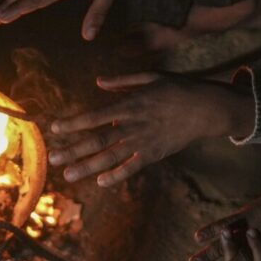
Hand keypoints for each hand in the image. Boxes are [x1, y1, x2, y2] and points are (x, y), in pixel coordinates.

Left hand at [48, 73, 253, 185]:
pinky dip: (118, 175)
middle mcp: (133, 126)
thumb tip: (98, 82)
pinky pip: (133, 168)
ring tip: (68, 175)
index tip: (55, 128)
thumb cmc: (178, 89)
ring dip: (88, 167)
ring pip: (111, 157)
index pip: (94, 117)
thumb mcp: (150, 77)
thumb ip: (122, 82)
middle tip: (52, 158)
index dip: (73, 123)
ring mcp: (144, 142)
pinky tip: (101, 182)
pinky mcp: (155, 154)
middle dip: (73, 150)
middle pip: (98, 141)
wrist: (208, 109)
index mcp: (130, 105)